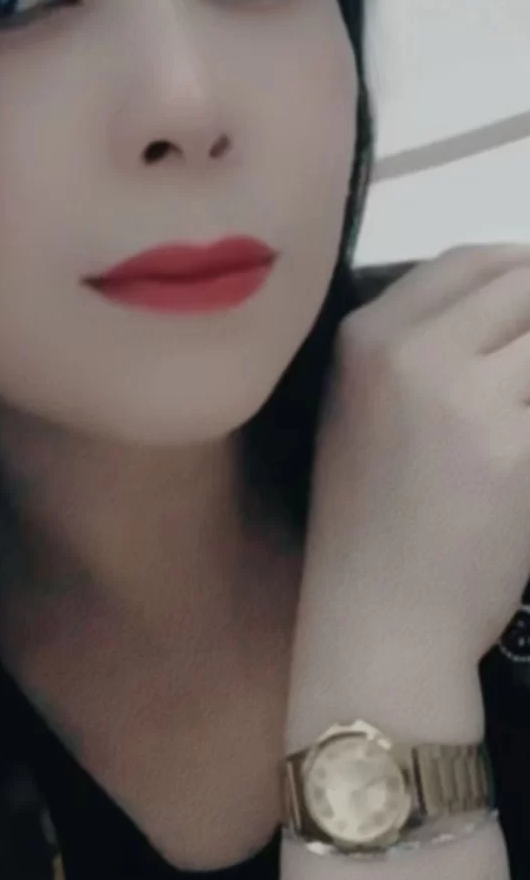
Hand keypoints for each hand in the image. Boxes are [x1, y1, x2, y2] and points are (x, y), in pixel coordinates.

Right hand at [305, 244, 529, 669]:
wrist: (379, 619)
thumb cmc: (370, 520)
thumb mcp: (364, 410)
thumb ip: (423, 347)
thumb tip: (513, 307)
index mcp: (365, 335)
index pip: (471, 260)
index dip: (522, 273)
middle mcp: (409, 350)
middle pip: (522, 283)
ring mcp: (464, 397)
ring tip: (523, 413)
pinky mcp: (515, 449)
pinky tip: (528, 456)